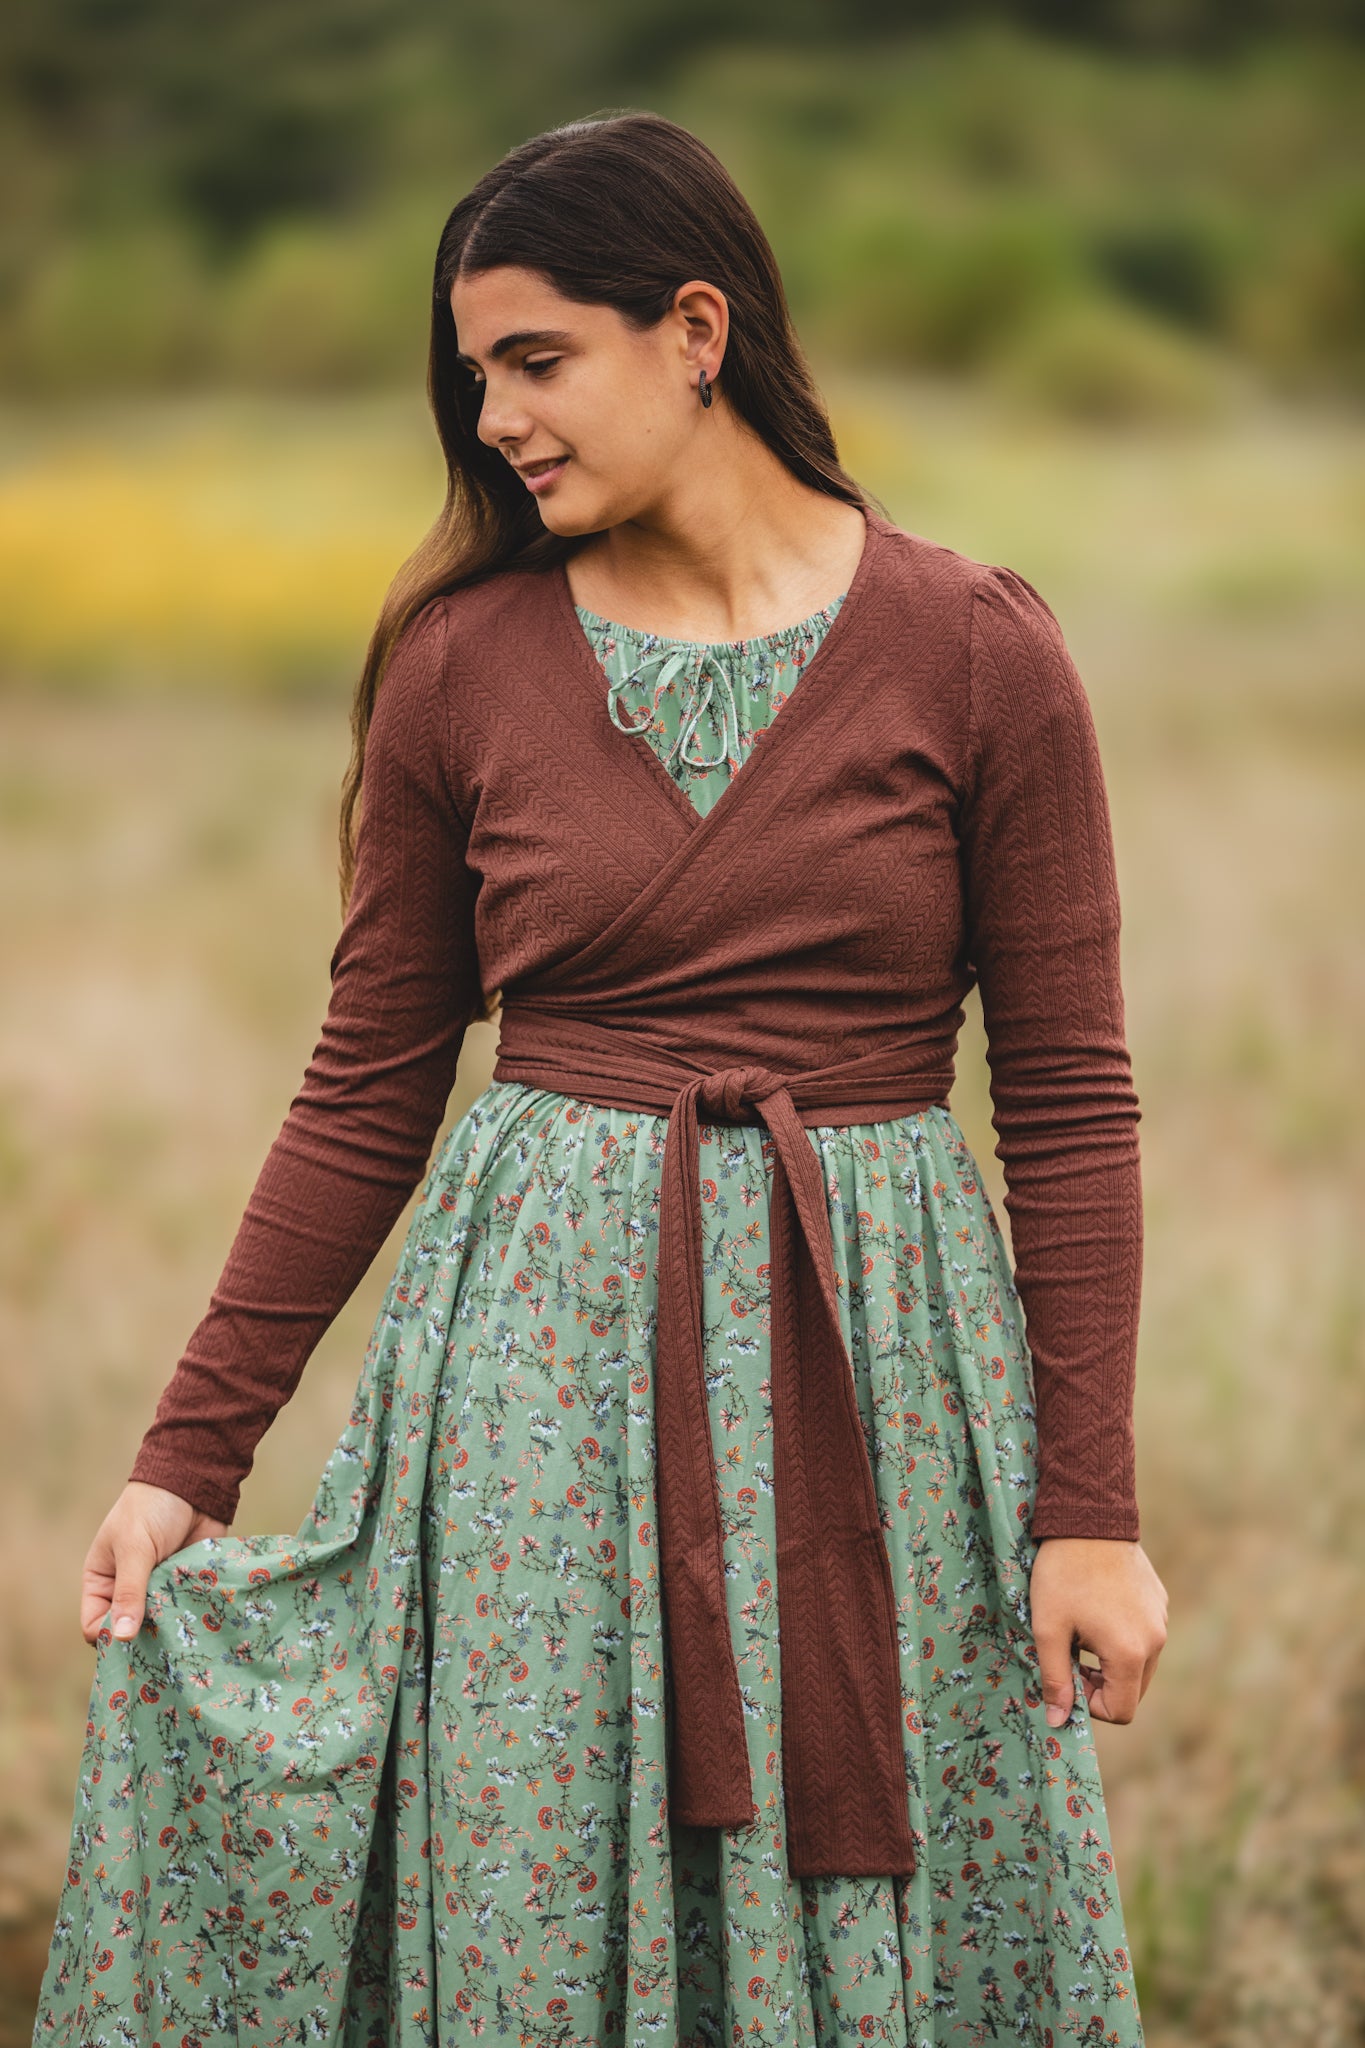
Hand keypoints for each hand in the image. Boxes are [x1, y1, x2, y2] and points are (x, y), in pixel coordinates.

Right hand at [80, 1481, 229, 1645]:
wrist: (193, 1481)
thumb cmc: (152, 1508)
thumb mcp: (135, 1549)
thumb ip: (129, 1592)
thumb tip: (122, 1637)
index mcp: (102, 1580)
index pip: (95, 1624)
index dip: (108, 1636)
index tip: (130, 1642)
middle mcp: (127, 1590)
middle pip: (129, 1630)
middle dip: (143, 1638)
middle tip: (160, 1643)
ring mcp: (158, 1589)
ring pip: (158, 1624)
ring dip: (169, 1628)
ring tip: (182, 1634)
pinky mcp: (184, 1585)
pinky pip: (185, 1611)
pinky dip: (190, 1616)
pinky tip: (201, 1622)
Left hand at [1029, 1536, 1167, 1727]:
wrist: (1088, 1518)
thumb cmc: (1062, 1575)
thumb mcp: (1049, 1629)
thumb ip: (1055, 1679)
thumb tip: (1058, 1722)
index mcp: (1131, 1653)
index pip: (1122, 1712)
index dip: (1090, 1706)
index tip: (1068, 1677)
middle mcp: (1156, 1640)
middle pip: (1133, 1690)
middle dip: (1101, 1685)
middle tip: (1071, 1656)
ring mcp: (1162, 1619)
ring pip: (1140, 1663)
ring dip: (1111, 1661)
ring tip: (1081, 1631)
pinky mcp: (1160, 1600)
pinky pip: (1144, 1635)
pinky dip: (1122, 1636)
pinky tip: (1096, 1608)